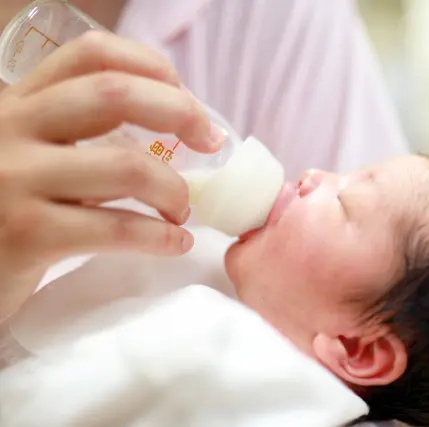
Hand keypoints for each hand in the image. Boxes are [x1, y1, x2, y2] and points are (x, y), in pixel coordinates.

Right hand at [0, 31, 218, 318]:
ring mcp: (15, 180)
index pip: (90, 55)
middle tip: (209, 142)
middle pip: (114, 95)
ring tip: (182, 209)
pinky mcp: (26, 235)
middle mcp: (11, 129)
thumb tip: (170, 128)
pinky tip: (175, 241)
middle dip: (180, 114)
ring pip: (126, 168)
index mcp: (18, 104)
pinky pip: (117, 229)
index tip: (185, 94)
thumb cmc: (5, 212)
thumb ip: (75, 135)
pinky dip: (161, 236)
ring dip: (173, 189)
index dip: (150, 66)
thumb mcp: (27, 155)